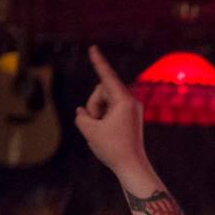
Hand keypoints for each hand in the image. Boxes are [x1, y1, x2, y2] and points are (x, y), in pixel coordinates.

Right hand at [75, 45, 148, 173]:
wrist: (132, 166)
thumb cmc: (112, 148)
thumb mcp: (88, 130)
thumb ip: (82, 116)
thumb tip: (84, 113)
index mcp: (124, 101)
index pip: (107, 77)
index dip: (98, 62)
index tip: (93, 48)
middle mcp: (131, 101)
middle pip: (101, 90)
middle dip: (93, 104)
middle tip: (96, 123)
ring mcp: (133, 108)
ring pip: (104, 100)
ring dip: (97, 112)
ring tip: (102, 130)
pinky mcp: (131, 116)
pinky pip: (110, 109)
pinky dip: (103, 117)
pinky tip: (105, 132)